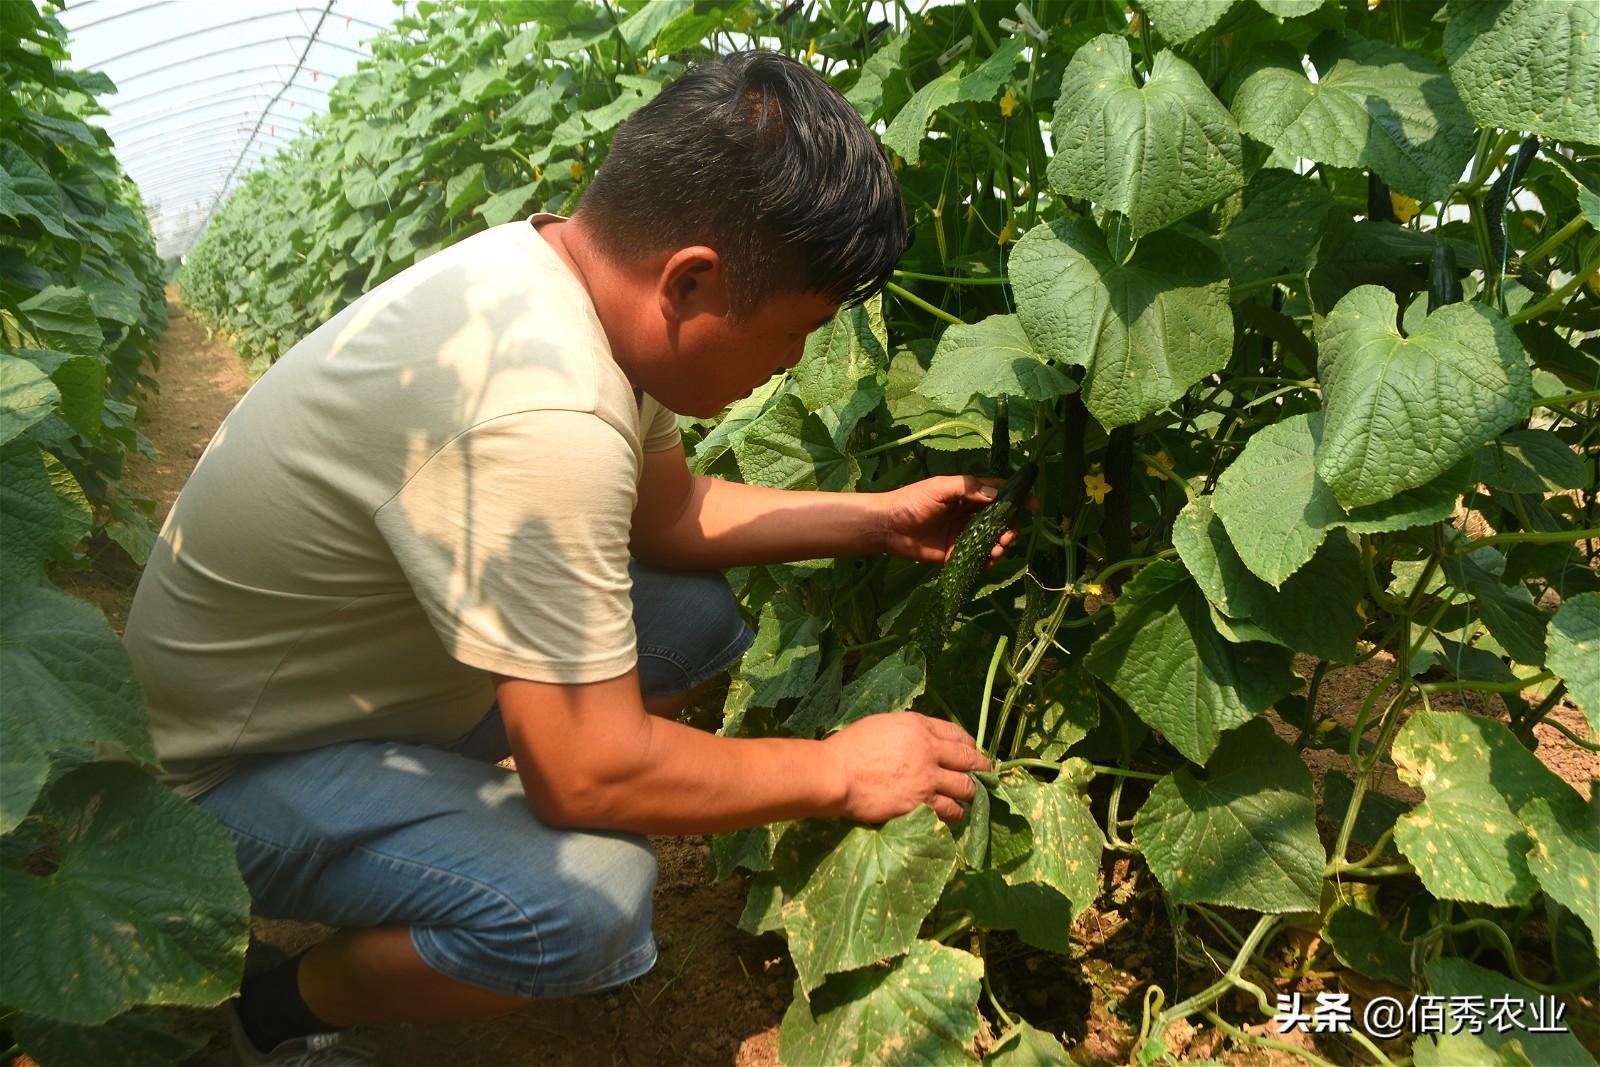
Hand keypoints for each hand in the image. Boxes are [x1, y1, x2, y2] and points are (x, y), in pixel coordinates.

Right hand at [821, 712, 990, 823]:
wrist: (837, 774)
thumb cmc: (850, 747)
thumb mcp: (882, 725)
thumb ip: (906, 731)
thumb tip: (919, 739)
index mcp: (919, 726)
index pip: (956, 733)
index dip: (969, 744)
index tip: (973, 751)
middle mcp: (930, 750)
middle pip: (968, 760)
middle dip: (981, 768)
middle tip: (986, 774)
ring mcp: (928, 779)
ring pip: (965, 788)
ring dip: (970, 794)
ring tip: (971, 799)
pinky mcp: (922, 804)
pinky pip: (949, 811)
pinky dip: (955, 813)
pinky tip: (954, 815)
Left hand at [875, 475, 1033, 563]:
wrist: (888, 526)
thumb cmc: (913, 501)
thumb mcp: (940, 487)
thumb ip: (968, 488)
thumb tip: (995, 496)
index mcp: (968, 494)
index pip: (998, 493)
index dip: (1017, 498)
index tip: (1033, 505)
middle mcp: (970, 514)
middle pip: (1000, 521)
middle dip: (1010, 528)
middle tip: (1008, 536)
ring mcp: (964, 535)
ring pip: (992, 540)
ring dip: (1001, 545)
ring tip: (998, 550)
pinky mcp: (956, 553)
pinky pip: (977, 558)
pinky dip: (987, 561)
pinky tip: (988, 562)